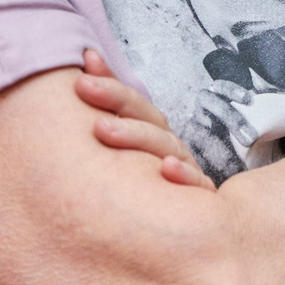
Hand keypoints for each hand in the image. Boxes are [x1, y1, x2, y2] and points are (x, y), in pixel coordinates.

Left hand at [76, 49, 212, 189]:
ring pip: (165, 145)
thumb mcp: (126, 146)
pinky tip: (166, 169)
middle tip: (82, 88)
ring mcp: (186, 170)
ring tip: (103, 129)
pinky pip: (195, 185)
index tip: (84, 65)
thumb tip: (87, 56)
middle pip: (147, 116)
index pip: (132, 101)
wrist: (186, 228)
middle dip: (115, 98)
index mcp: (151, 132)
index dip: (109, 81)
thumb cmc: (145, 185)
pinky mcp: (201, 198)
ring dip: (136, 134)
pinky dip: (182, 175)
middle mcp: (169, 146)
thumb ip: (109, 106)